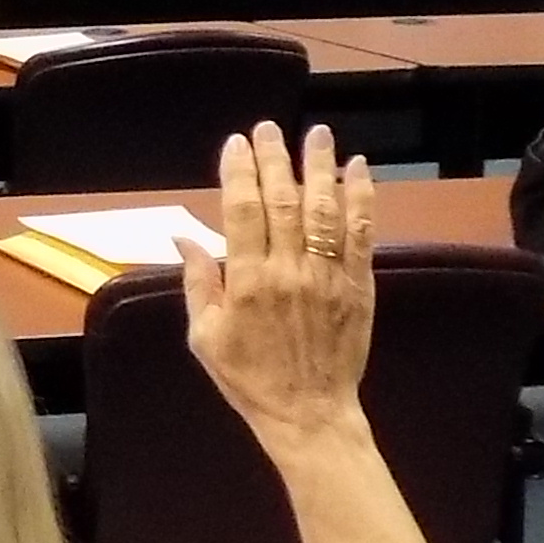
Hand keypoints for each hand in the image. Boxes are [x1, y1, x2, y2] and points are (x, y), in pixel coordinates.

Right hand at [180, 123, 375, 446]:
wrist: (309, 413)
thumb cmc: (250, 379)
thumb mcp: (206, 338)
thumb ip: (197, 284)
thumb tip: (182, 238)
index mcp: (247, 283)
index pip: (241, 212)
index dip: (239, 172)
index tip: (237, 144)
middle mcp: (288, 271)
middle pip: (283, 200)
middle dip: (275, 159)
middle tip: (269, 128)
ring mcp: (327, 276)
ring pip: (324, 209)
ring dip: (320, 167)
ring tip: (317, 135)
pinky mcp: (358, 284)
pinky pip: (361, 232)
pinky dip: (361, 198)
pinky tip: (358, 170)